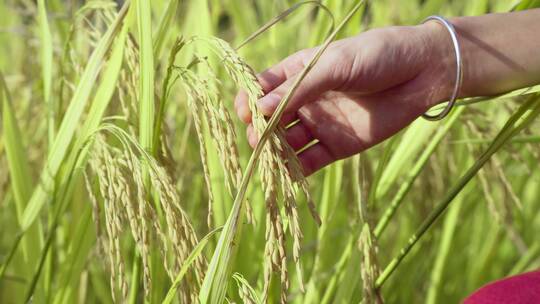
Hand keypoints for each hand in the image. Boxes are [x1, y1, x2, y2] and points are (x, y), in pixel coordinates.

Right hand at [235, 23, 453, 175]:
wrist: (421, 73)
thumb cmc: (376, 56)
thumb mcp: (334, 65)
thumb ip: (297, 89)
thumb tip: (258, 110)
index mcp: (299, 74)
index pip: (263, 89)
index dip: (249, 101)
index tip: (245, 113)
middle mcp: (305, 101)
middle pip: (270, 120)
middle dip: (260, 131)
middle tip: (259, 139)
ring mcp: (319, 124)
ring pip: (286, 143)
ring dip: (274, 151)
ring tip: (270, 157)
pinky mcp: (336, 146)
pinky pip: (309, 161)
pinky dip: (296, 169)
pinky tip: (288, 172)